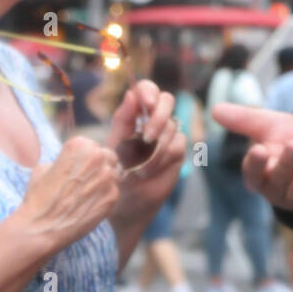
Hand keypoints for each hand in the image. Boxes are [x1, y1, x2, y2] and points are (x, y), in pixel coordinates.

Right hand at [14, 136, 120, 253]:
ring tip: (86, 194)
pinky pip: (114, 191)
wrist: (41, 228)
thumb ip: (65, 160)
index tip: (78, 170)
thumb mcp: (44, 168)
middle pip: (108, 157)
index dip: (86, 159)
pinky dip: (105, 197)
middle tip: (85, 182)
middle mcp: (97, 157)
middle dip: (99, 167)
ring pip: (114, 173)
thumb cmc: (39, 198)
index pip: (93, 146)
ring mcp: (107, 176)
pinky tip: (90, 205)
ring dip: (104, 181)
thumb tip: (75, 161)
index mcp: (80, 145)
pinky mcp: (113, 195)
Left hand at [106, 81, 185, 224]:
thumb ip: (124, 118)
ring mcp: (169, 133)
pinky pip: (177, 145)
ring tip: (137, 167)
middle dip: (157, 118)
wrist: (126, 201)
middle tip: (145, 138)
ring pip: (171, 127)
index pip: (148, 89)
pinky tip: (149, 171)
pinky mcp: (178, 150)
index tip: (145, 103)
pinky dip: (161, 159)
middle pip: (167, 100)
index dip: (149, 91)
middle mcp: (155, 119)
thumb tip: (131, 93)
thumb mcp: (114, 143)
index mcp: (136, 113)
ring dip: (153, 148)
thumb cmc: (115, 171)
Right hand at [211, 104, 292, 212]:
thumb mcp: (269, 124)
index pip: (253, 174)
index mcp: (259, 174)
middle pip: (278, 182)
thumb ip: (243, 119)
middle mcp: (275, 191)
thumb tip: (214, 110)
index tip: (259, 149)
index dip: (256, 164)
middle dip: (287, 163)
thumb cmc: (290, 137)